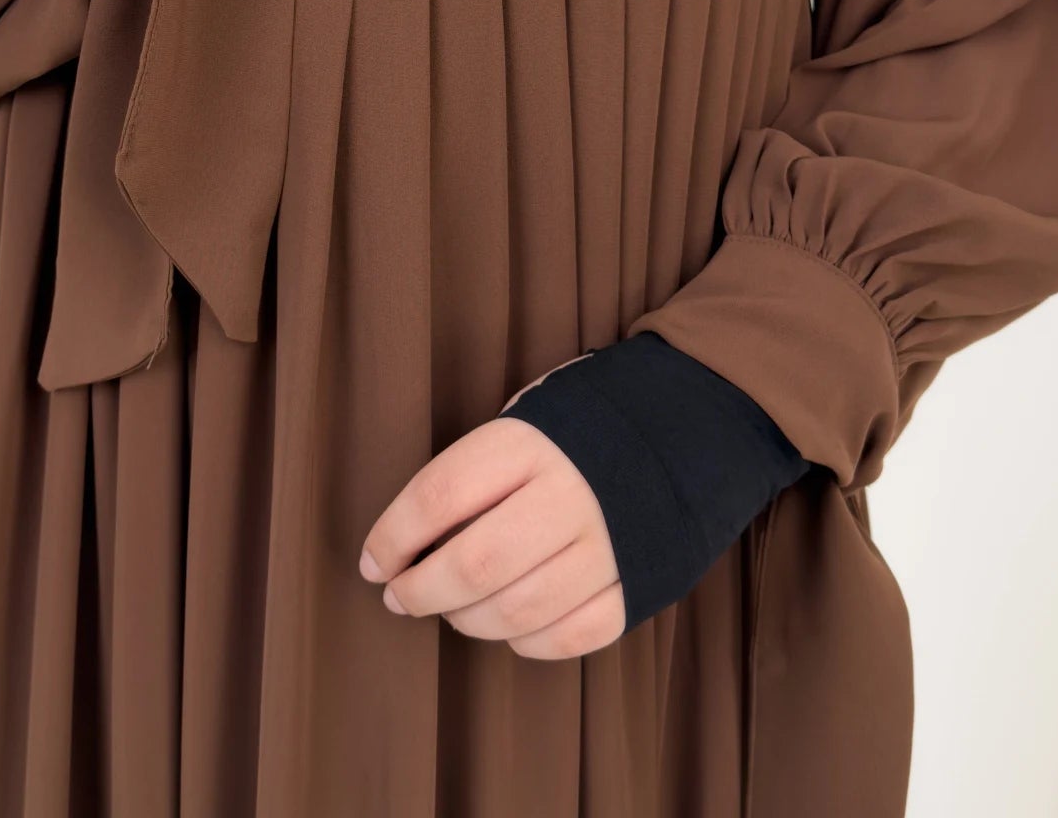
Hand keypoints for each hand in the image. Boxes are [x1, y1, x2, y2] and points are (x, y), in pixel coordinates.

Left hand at [357, 413, 625, 659]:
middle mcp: (570, 493)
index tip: (372, 562)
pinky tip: (508, 627)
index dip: (394, 536)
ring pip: (518, 611)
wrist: (686, 423)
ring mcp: (609, 544)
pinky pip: (571, 636)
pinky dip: (529, 642)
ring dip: (468, 621)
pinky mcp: (639, 583)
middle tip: (398, 596)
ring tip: (450, 610)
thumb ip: (478, 469)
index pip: (440, 495)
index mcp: (530, 441)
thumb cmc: (580, 422)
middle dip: (421, 591)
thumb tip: (413, 538)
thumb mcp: (526, 415)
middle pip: (474, 565)